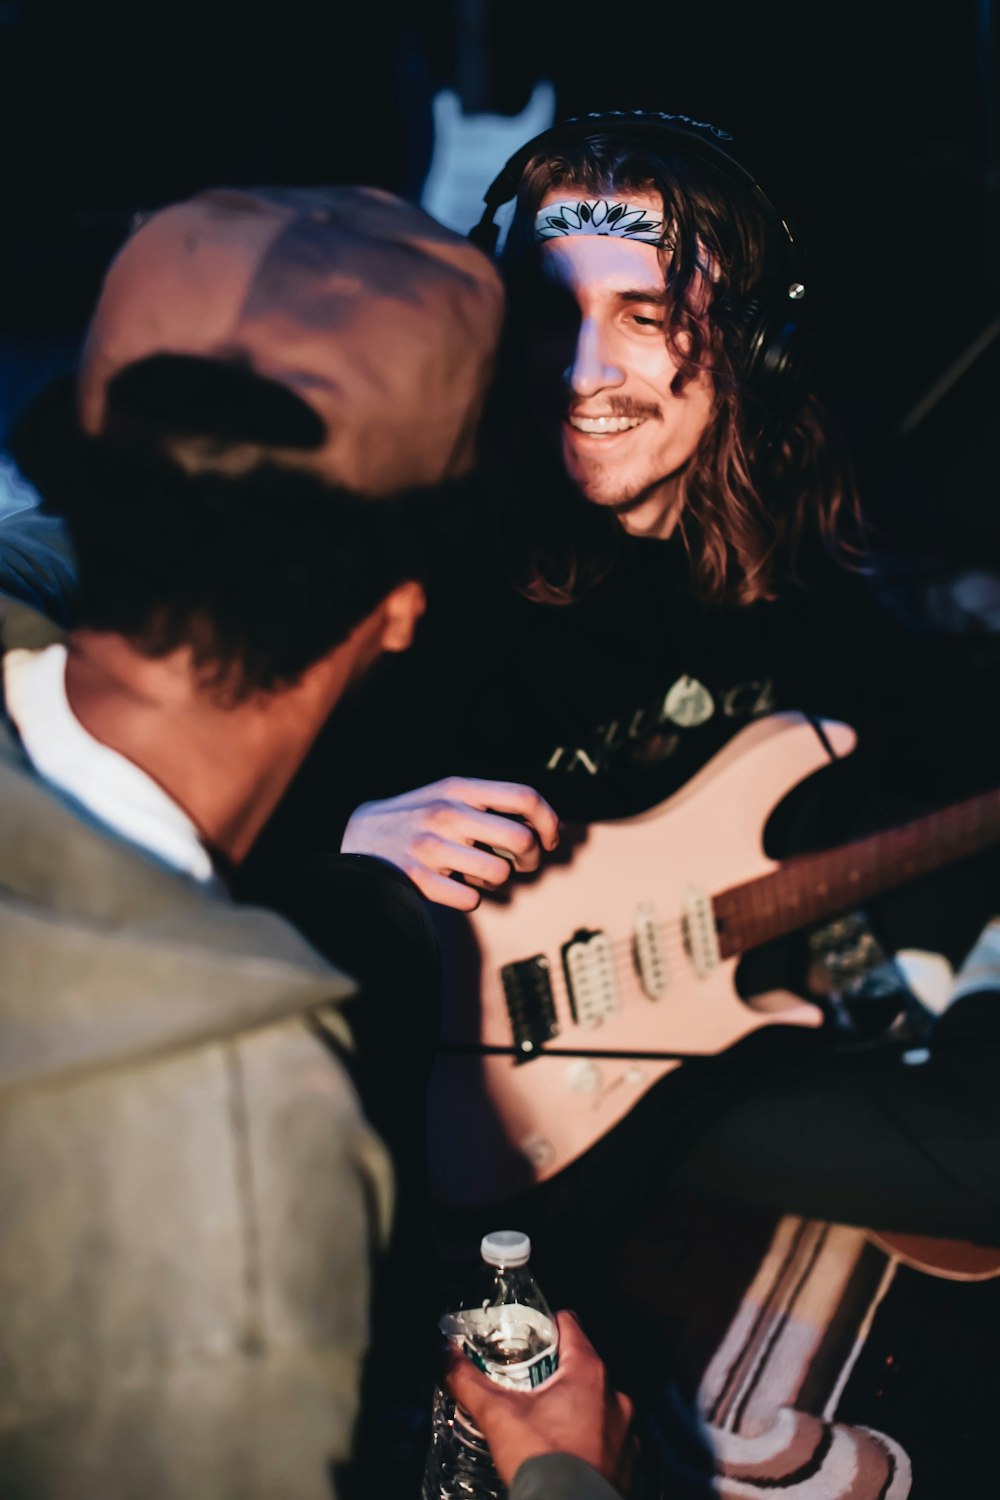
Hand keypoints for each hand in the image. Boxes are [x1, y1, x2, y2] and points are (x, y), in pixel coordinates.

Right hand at [340, 777, 558, 910]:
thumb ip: (488, 802)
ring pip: (500, 874)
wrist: (359, 837)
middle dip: (532, 858)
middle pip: (521, 839)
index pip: (525, 796)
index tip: (550, 838)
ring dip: (500, 882)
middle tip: (524, 864)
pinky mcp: (418, 879)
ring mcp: (431, 847)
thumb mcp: (447, 794)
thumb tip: (542, 822)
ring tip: (484, 875)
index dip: (549, 820)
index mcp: (459, 788)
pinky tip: (459, 888)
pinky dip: (472, 899)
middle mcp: (447, 813)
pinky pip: (471, 899)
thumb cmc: (415, 818)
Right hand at [443, 1309, 634, 1487]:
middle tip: (527, 1387)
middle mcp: (614, 1395)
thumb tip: (446, 1355)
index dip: (546, 1326)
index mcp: (588, 1372)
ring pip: (596, 1403)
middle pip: (581, 1366)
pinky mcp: (628, 1461)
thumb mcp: (497, 1416)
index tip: (526, 1339)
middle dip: (554, 1374)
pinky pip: (609, 1438)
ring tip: (545, 1424)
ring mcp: (626, 1430)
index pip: (569, 1325)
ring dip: (575, 1408)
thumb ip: (468, 1381)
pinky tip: (566, 1452)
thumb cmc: (542, 1461)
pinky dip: (590, 1439)